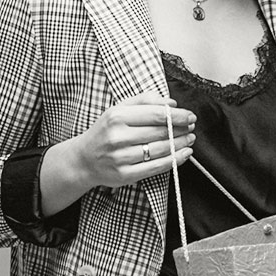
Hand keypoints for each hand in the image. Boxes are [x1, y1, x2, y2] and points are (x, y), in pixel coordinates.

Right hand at [60, 92, 195, 189]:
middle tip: (192, 126)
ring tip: (190, 138)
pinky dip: (174, 160)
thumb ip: (145, 101)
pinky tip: (184, 154)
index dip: (178, 115)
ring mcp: (121, 157)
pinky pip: (156, 167)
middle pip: (161, 132)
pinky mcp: (125, 174)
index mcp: (117, 116)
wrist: (83, 159)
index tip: (190, 115)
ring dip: (181, 144)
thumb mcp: (118, 109)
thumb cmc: (105, 131)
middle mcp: (118, 136)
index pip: (156, 114)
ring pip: (161, 149)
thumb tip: (171, 103)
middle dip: (182, 129)